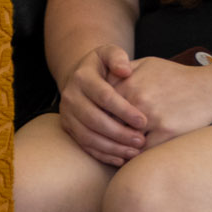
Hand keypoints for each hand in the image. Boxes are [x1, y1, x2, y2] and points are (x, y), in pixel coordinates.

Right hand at [56, 45, 149, 166]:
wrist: (78, 75)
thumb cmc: (102, 64)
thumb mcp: (109, 52)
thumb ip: (117, 58)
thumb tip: (125, 70)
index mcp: (82, 78)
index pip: (104, 97)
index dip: (124, 110)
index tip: (143, 121)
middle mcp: (71, 97)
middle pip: (95, 120)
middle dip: (119, 133)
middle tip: (141, 141)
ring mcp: (67, 115)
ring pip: (88, 137)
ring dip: (112, 147)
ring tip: (134, 152)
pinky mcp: (68, 128)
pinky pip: (84, 146)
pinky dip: (102, 154)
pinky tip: (120, 159)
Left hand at [108, 53, 211, 150]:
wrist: (211, 88)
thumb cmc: (177, 77)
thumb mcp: (148, 64)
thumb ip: (122, 73)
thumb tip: (99, 85)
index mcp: (131, 83)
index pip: (99, 105)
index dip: (97, 116)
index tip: (98, 123)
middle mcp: (139, 99)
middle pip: (108, 124)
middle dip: (105, 134)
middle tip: (103, 142)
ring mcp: (152, 117)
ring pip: (122, 140)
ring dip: (117, 149)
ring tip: (116, 153)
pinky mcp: (165, 132)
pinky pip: (140, 152)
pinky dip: (133, 157)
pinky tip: (132, 158)